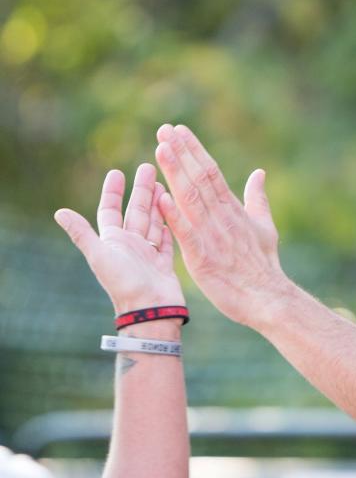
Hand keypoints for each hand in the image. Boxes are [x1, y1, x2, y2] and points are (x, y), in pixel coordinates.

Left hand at [54, 164, 185, 314]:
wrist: (150, 310)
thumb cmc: (124, 283)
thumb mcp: (99, 255)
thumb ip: (82, 233)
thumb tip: (59, 212)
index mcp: (112, 242)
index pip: (110, 211)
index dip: (112, 192)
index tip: (117, 172)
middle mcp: (129, 246)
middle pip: (135, 212)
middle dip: (141, 190)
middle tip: (148, 167)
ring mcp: (148, 254)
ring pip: (153, 222)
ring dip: (156, 203)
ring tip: (164, 183)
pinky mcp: (164, 263)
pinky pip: (167, 239)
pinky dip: (170, 224)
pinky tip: (174, 211)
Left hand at [153, 124, 288, 327]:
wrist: (268, 297)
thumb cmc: (264, 264)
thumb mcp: (264, 225)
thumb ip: (257, 198)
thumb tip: (259, 172)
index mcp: (233, 209)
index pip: (211, 172)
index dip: (194, 150)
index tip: (178, 130)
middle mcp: (222, 217)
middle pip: (199, 178)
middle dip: (181, 153)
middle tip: (164, 129)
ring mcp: (212, 236)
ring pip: (191, 198)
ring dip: (175, 173)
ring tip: (161, 149)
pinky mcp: (202, 258)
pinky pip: (186, 233)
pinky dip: (173, 216)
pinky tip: (160, 198)